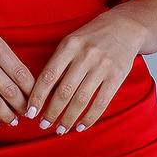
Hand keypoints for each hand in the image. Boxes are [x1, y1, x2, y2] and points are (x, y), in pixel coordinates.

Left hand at [25, 9, 147, 133]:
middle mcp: (85, 56)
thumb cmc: (93, 36)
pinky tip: (81, 126)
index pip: (48, 76)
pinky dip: (89, 118)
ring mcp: (102, 66)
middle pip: (63, 91)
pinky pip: (101, 102)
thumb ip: (59, 63)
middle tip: (43, 125)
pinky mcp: (117, 76)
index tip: (30, 112)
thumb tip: (43, 93)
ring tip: (61, 130)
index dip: (37, 97)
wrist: (126, 26)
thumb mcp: (72, 41)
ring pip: (81, 100)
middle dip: (51, 112)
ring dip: (68, 119)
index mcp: (69, 45)